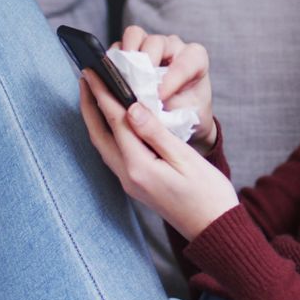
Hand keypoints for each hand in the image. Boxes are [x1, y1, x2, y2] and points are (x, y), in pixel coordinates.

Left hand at [80, 70, 238, 240]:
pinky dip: (108, 131)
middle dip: (90, 104)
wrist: (214, 228)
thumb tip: (131, 108)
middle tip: (86, 76)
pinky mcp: (137, 183)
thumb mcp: (185, 158)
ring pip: (104, 144)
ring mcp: (130, 182)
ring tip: (94, 93)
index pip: (116, 122)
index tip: (93, 71)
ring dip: (96, 118)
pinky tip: (113, 120)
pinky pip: (113, 152)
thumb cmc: (208, 193)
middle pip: (100, 134)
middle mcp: (128, 176)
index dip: (103, 93)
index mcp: (139, 166)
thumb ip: (156, 132)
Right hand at [113, 25, 216, 154]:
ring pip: (134, 36)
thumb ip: (167, 111)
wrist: (177, 117)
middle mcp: (174, 47)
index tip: (160, 96)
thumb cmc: (184, 115)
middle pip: (157, 42)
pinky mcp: (130, 50)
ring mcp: (150, 45)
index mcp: (195, 60)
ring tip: (119, 79)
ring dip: (125, 57)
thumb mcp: (182, 117)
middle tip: (137, 85)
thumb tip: (142, 109)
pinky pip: (117, 47)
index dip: (172, 78)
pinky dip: (111, 61)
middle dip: (146, 63)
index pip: (186, 62)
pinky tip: (109, 80)